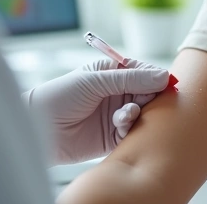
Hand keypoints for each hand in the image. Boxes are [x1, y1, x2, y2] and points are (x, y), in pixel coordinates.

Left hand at [23, 58, 169, 164]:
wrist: (41, 129)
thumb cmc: (61, 96)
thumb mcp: (96, 81)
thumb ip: (130, 79)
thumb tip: (163, 76)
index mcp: (112, 72)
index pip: (143, 71)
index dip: (155, 77)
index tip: (165, 83)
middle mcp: (117, 92)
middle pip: (147, 93)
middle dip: (148, 98)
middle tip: (142, 102)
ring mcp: (116, 114)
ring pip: (142, 113)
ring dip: (136, 114)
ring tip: (123, 116)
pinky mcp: (114, 136)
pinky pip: (133, 132)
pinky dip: (131, 129)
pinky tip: (119, 127)